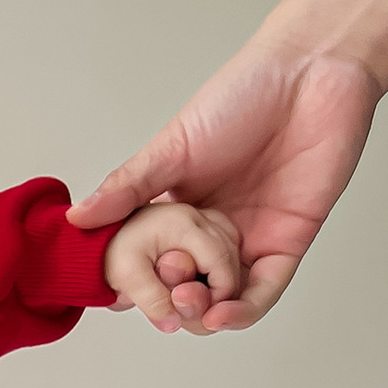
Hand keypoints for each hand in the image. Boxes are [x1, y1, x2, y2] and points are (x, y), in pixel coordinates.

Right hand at [70, 45, 377, 331]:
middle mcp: (213, 230)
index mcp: (178, 210)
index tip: (120, 295)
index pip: (151, 263)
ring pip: (225, 299)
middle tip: (161, 303)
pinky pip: (267, 288)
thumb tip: (76, 219)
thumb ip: (127, 187)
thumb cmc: (242, 95)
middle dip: (171, 307)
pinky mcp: (290, 238)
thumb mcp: (170, 147)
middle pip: (187, 289)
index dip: (135, 286)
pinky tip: (222, 314)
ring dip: (205, 317)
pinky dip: (244, 311)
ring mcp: (250, 237)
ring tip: (189, 311)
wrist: (311, 71)